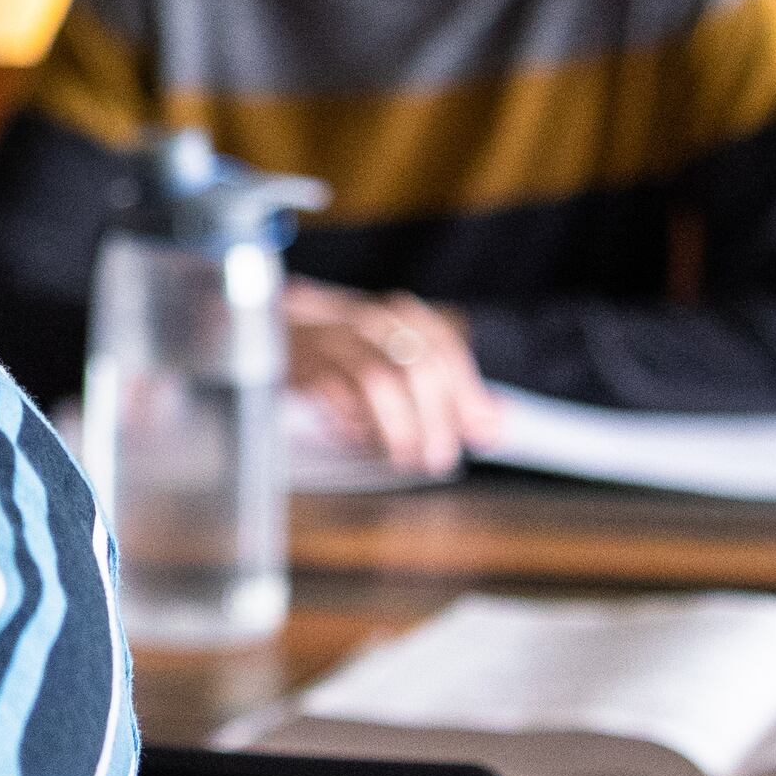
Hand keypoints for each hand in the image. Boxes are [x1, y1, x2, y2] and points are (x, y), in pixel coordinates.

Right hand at [281, 281, 496, 474]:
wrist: (278, 331)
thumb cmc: (349, 350)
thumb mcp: (401, 358)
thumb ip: (449, 388)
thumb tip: (496, 423)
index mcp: (402, 316)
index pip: (445, 351)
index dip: (468, 394)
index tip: (482, 433)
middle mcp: (372, 322)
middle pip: (416, 368)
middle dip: (434, 419)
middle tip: (439, 458)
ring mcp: (335, 339)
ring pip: (379, 382)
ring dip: (398, 427)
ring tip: (406, 458)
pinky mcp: (304, 363)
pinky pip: (337, 397)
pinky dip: (354, 425)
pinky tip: (362, 441)